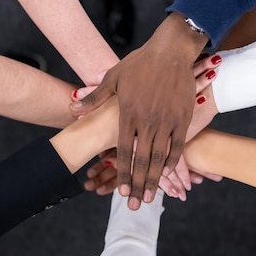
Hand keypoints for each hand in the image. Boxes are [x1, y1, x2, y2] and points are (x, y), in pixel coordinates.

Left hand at [70, 14, 209, 209]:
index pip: (122, 152)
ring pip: (160, 158)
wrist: (171, 51)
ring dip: (155, 179)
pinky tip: (168, 173)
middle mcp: (147, 122)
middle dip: (137, 185)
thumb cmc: (140, 63)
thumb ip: (94, 98)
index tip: (120, 192)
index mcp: (128, 114)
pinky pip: (177, 146)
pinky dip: (173, 162)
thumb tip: (72, 110)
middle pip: (141, 161)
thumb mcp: (112, 77)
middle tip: (135, 205)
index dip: (121, 174)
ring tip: (150, 197)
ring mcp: (166, 121)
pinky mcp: (182, 118)